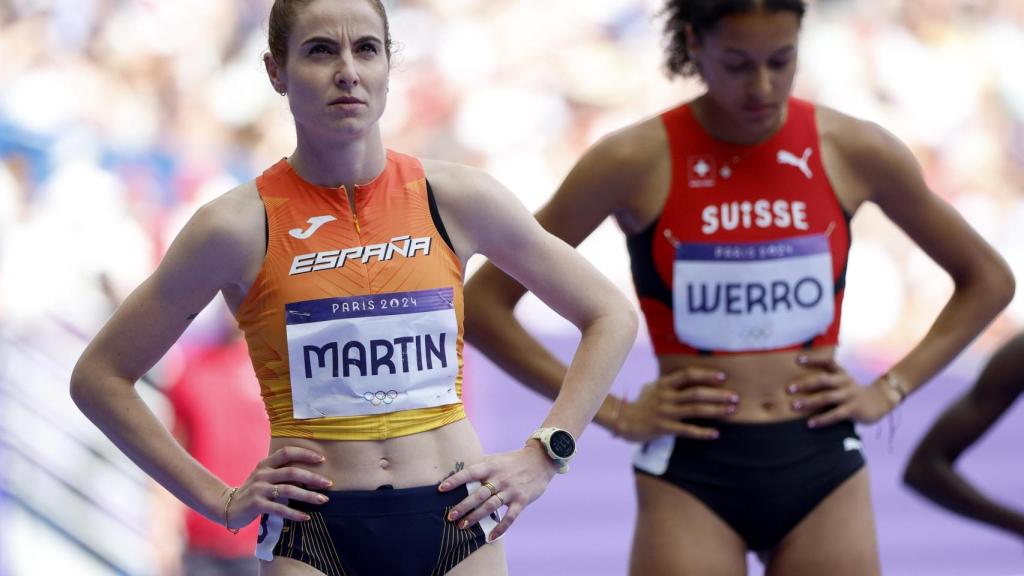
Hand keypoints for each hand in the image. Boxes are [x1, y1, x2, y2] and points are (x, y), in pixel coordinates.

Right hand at [224, 446, 332, 529]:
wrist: (227, 506)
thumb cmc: (253, 490)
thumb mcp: (264, 476)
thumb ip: (281, 471)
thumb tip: (310, 473)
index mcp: (265, 464)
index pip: (287, 452)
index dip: (304, 454)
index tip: (322, 459)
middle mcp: (262, 474)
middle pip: (292, 472)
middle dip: (313, 478)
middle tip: (329, 484)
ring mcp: (259, 489)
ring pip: (288, 490)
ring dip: (308, 496)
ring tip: (323, 500)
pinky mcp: (256, 505)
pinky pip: (279, 509)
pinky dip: (294, 513)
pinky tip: (306, 517)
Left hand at [437, 444, 557, 540]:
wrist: (540, 460)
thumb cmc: (513, 461)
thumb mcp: (496, 459)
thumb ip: (481, 466)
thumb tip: (459, 471)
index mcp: (491, 466)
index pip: (470, 473)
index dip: (455, 481)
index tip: (441, 489)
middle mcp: (500, 479)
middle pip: (478, 494)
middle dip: (463, 506)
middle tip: (450, 516)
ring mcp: (511, 490)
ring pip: (491, 506)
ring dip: (476, 517)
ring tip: (462, 526)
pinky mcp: (522, 500)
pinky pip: (510, 517)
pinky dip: (500, 528)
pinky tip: (490, 536)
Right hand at [615, 368, 737, 441]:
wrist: (623, 421)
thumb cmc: (641, 404)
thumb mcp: (652, 388)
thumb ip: (668, 383)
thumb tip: (686, 377)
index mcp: (663, 384)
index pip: (687, 375)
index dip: (706, 374)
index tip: (723, 377)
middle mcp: (665, 396)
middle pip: (696, 392)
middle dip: (718, 394)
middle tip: (735, 397)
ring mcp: (665, 412)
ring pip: (695, 410)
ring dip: (716, 410)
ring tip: (731, 411)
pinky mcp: (663, 428)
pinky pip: (687, 430)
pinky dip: (702, 432)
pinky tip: (715, 434)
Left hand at [788, 354, 895, 427]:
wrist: (881, 401)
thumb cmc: (854, 391)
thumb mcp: (844, 380)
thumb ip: (828, 379)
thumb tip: (802, 380)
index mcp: (842, 373)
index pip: (827, 361)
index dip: (813, 359)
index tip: (797, 359)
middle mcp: (845, 382)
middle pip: (823, 380)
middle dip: (804, 384)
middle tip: (788, 389)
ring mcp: (850, 395)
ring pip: (826, 398)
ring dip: (809, 402)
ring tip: (794, 406)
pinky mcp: (853, 409)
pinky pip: (835, 415)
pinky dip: (821, 420)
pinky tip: (810, 423)